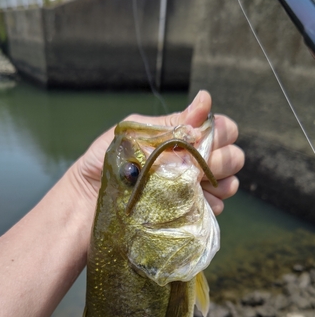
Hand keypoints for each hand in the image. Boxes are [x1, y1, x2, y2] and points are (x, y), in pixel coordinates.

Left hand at [75, 90, 243, 215]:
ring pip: (229, 183)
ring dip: (220, 182)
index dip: (221, 132)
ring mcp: (192, 190)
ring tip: (195, 186)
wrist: (83, 205)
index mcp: (179, 139)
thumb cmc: (102, 165)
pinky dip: (210, 205)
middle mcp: (190, 163)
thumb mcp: (133, 134)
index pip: (221, 129)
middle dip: (222, 158)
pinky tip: (192, 204)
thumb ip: (170, 123)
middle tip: (195, 166)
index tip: (204, 139)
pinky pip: (215, 209)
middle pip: (233, 156)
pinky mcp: (187, 216)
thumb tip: (205, 100)